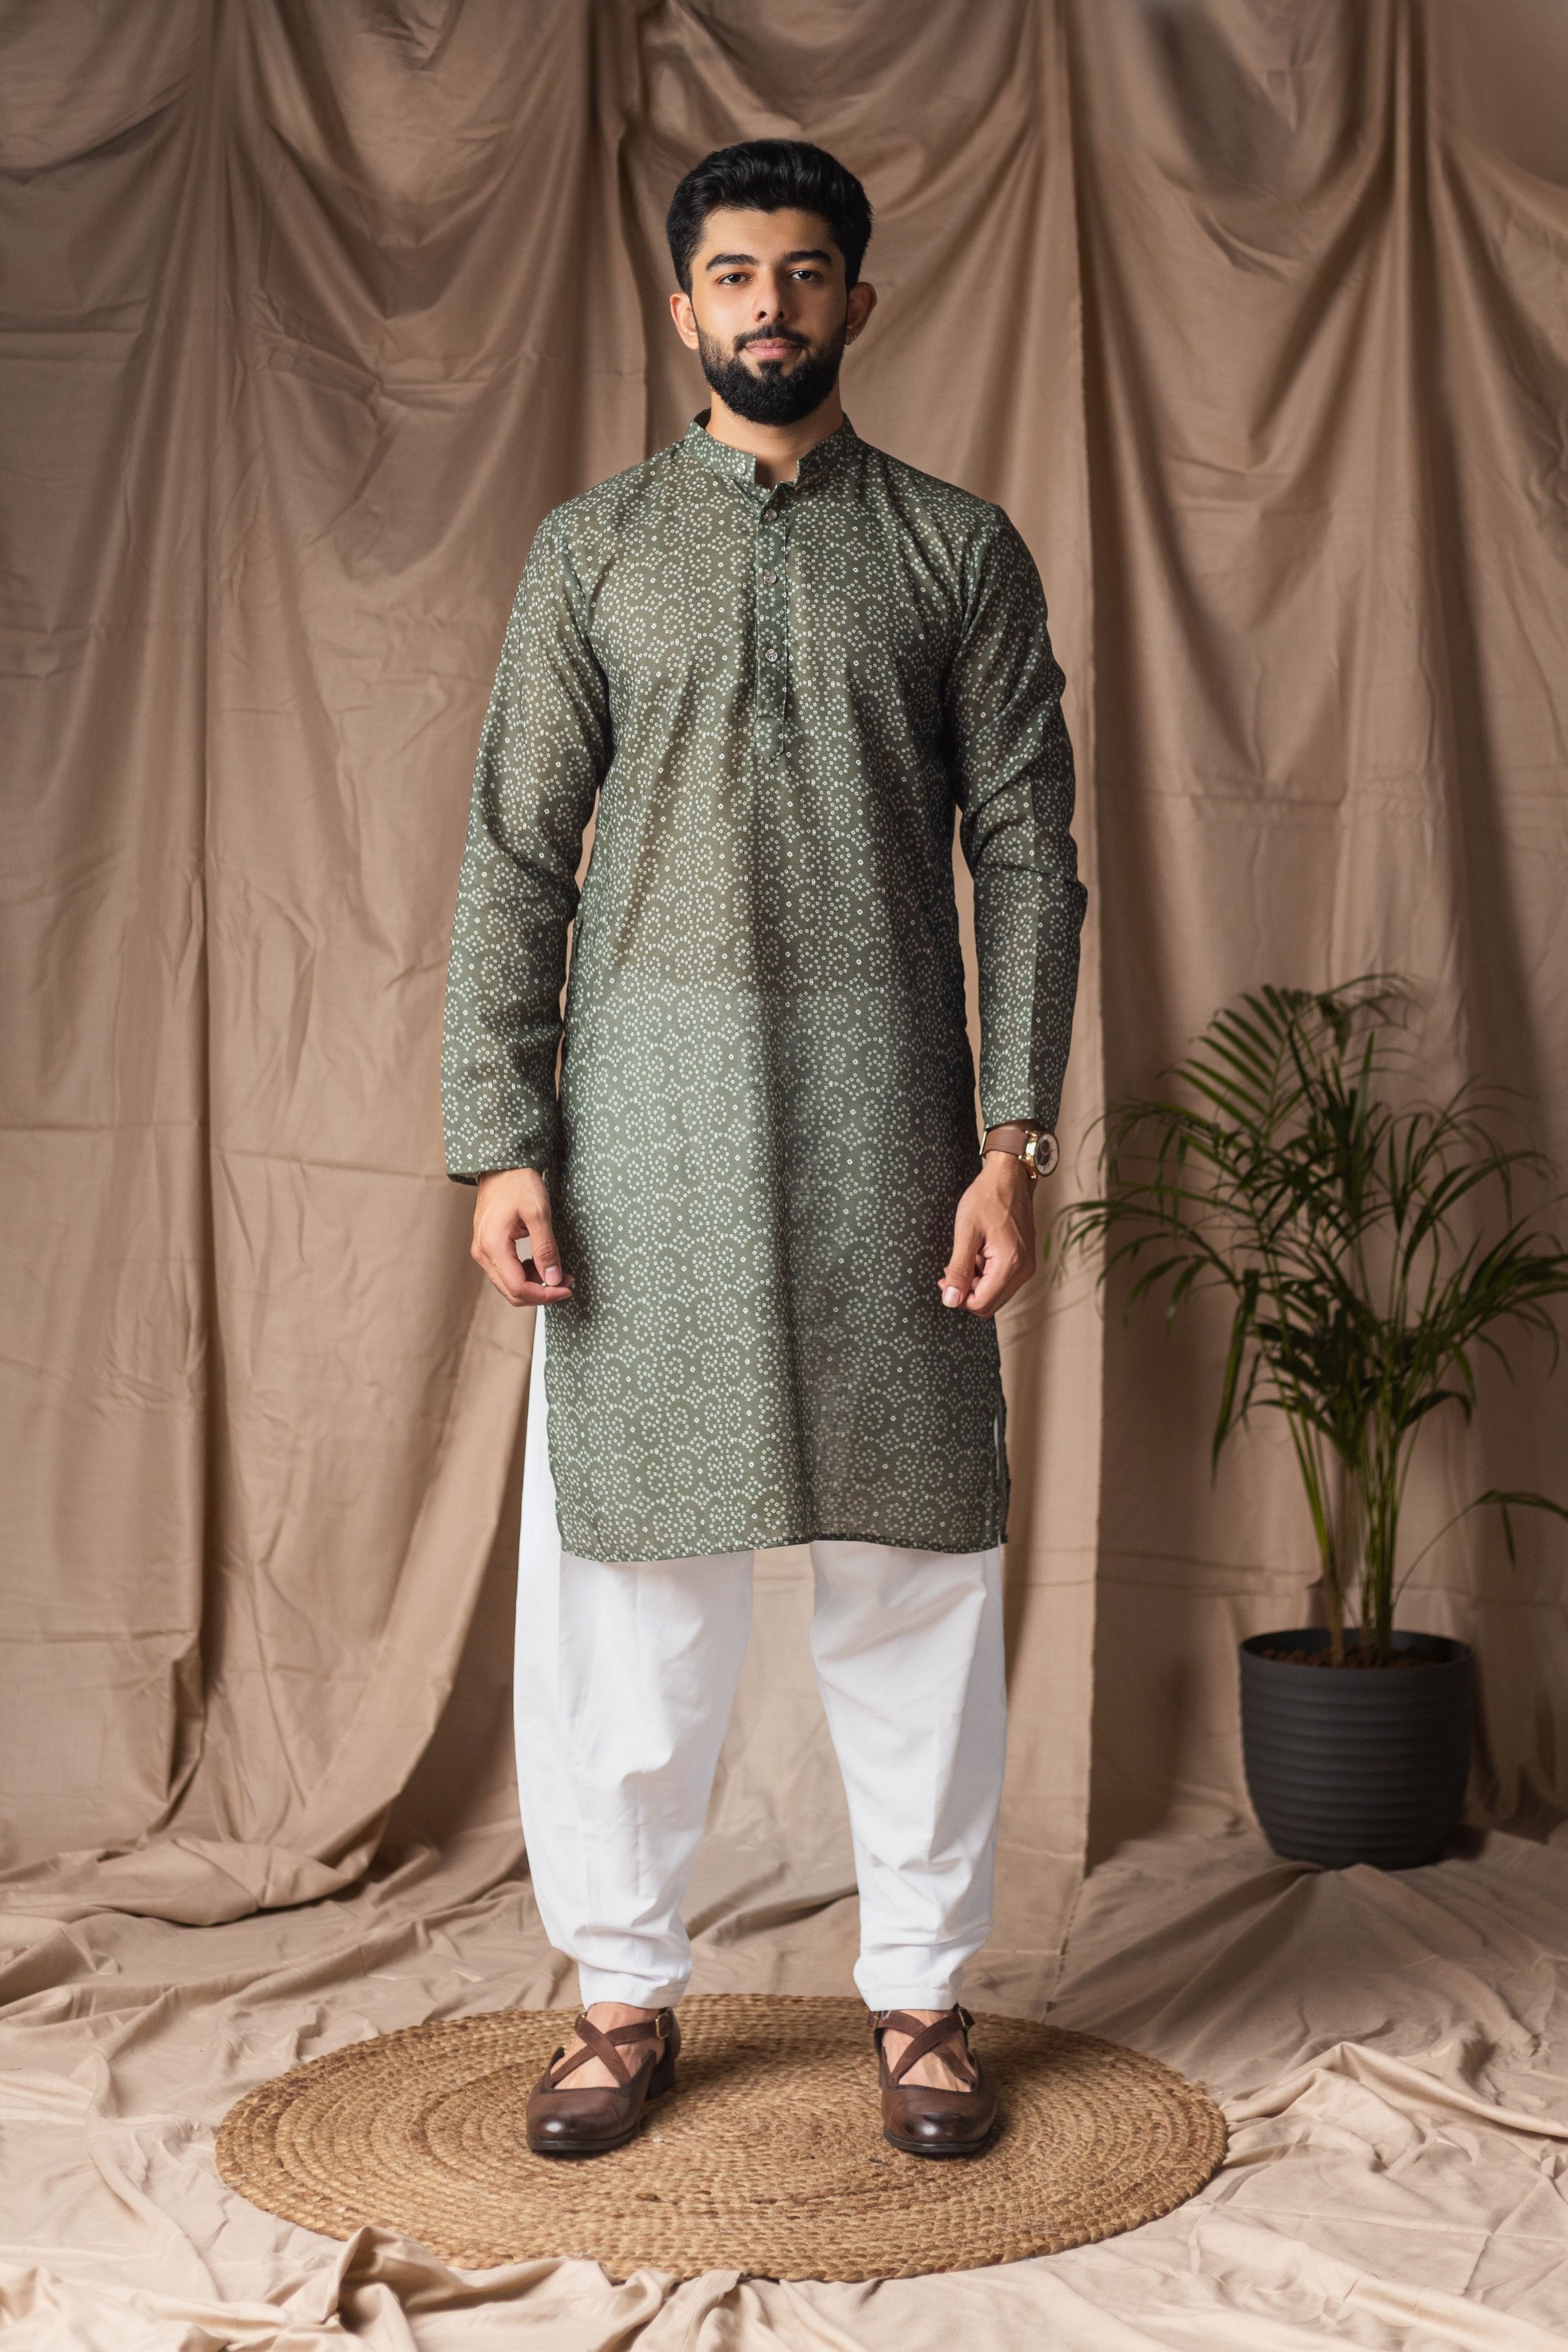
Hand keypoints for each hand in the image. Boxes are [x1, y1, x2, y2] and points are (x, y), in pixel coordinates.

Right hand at [471, 1168, 573, 1306]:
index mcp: (493, 1246)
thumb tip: (553, 1280)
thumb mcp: (539, 1214)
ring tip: (558, 1272)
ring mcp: (482, 1251)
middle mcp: (482, 1253)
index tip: (567, 1288)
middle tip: (567, 1282)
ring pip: (509, 1285)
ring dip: (535, 1285)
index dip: (545, 1295)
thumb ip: (546, 1249)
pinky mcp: (487, 1248)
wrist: (502, 1166)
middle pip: (512, 1292)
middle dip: (542, 1293)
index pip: (518, 1288)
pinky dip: (525, 1275)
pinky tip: (540, 1263)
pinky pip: (506, 1273)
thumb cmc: (519, 1183)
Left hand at [940, 1154, 1036, 1316]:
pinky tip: (979, 1252)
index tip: (945, 1278)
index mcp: (1009, 1265)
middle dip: (967, 1291)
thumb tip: (950, 1300)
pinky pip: (1003, 1281)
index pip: (981, 1304)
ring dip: (976, 1282)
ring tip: (969, 1254)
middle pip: (989, 1304)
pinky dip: (987, 1274)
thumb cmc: (988, 1197)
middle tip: (952, 1267)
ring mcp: (1026, 1266)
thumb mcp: (966, 1232)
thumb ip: (958, 1270)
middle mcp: (1023, 1270)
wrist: (1010, 1177)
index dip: (958, 1296)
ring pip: (995, 1294)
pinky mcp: (1025, 1260)